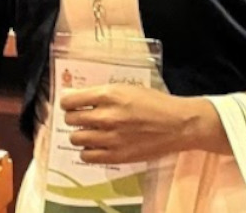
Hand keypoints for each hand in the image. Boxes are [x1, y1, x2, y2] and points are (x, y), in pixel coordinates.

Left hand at [60, 84, 223, 163]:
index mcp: (109, 95)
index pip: (71, 99)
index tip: (70, 103)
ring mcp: (110, 138)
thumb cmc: (154, 102)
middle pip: (71, 119)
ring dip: (79, 134)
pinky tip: (95, 145)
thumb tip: (79, 96)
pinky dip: (87, 151)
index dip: (67, 101)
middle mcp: (106, 116)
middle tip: (81, 116)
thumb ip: (103, 94)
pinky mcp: (116, 156)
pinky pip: (87, 156)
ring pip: (75, 138)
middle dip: (72, 116)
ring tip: (89, 131)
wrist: (177, 124)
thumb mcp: (128, 88)